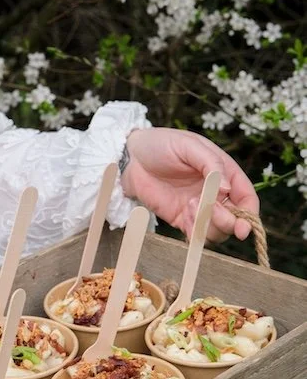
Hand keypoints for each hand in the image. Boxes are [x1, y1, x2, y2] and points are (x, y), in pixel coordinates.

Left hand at [121, 127, 258, 242]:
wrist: (129, 158)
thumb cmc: (161, 144)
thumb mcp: (188, 145)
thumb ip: (211, 164)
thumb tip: (228, 188)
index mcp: (224, 173)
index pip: (246, 198)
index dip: (249, 213)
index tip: (244, 225)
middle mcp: (216, 193)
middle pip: (235, 219)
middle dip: (228, 221)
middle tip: (211, 210)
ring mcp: (199, 208)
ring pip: (217, 230)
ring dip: (209, 225)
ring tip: (190, 206)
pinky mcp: (181, 219)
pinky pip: (196, 235)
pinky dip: (194, 232)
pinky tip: (183, 214)